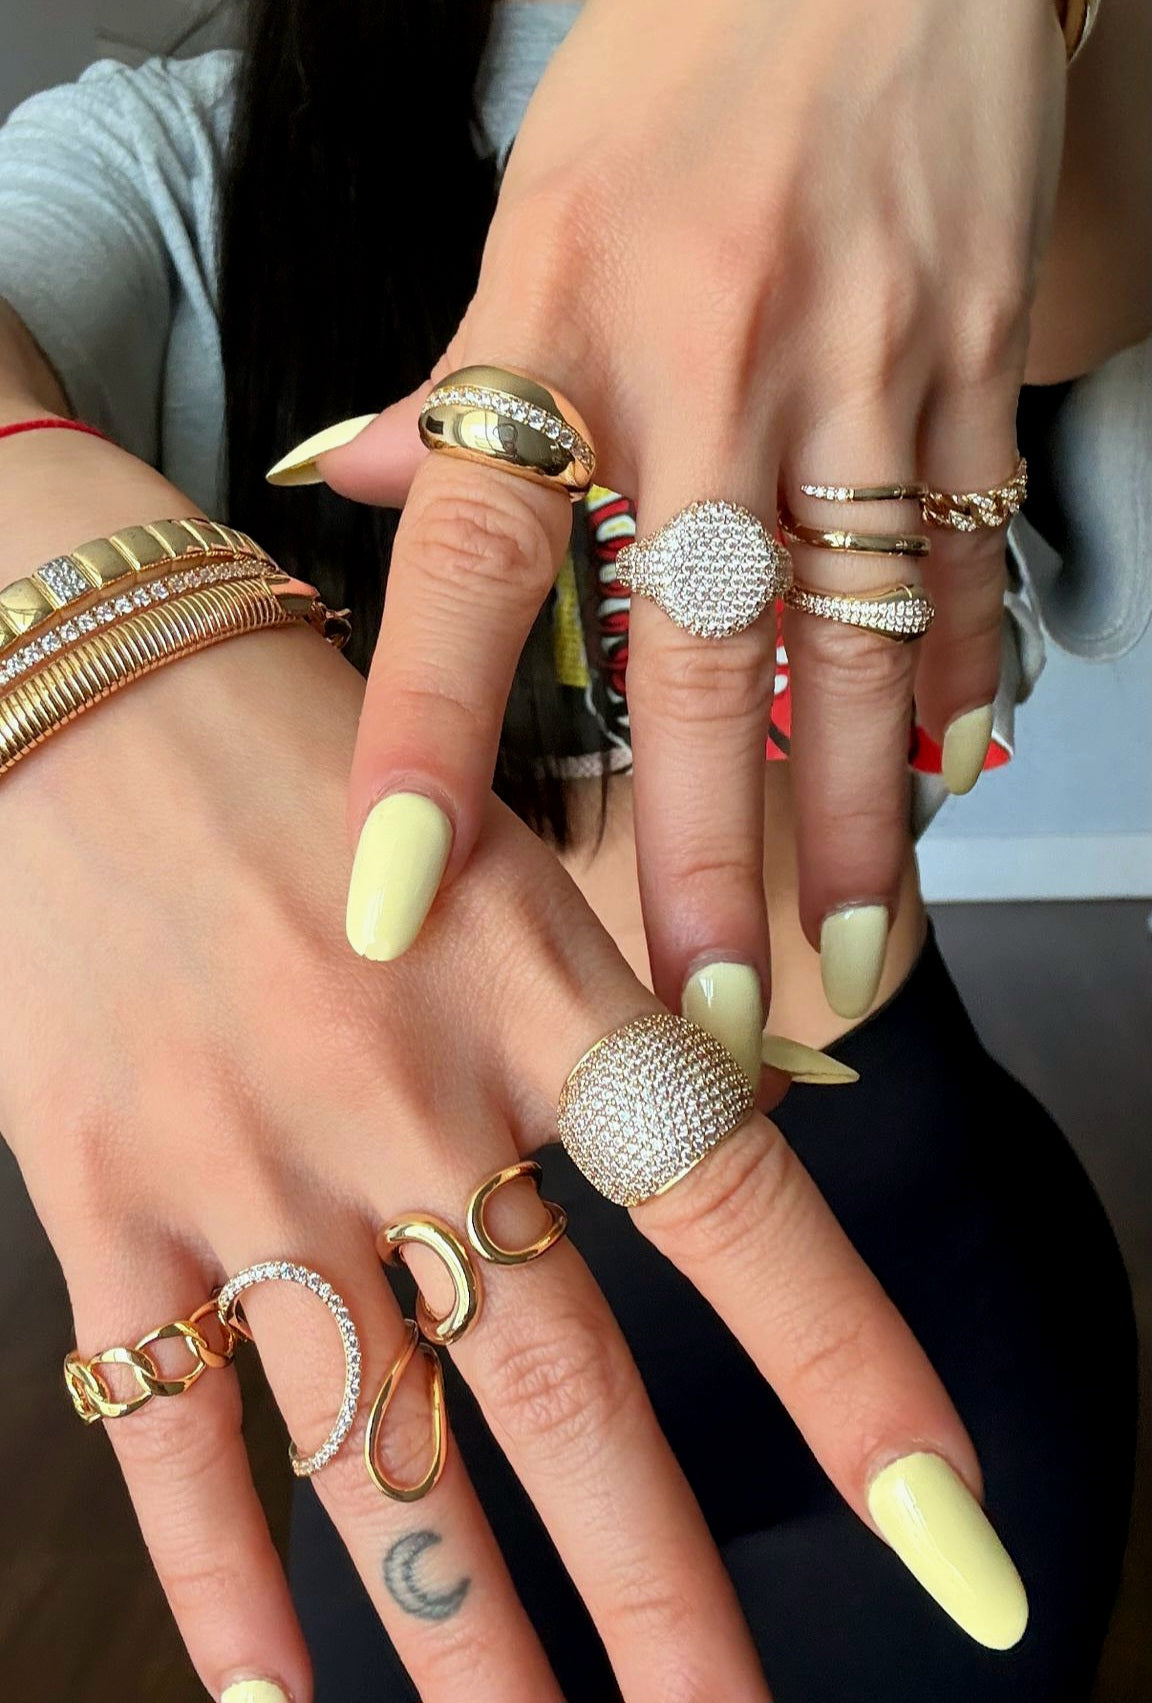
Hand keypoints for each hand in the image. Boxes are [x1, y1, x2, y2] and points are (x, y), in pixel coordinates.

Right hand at [0, 627, 1014, 1701]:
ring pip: (381, 1450)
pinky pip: (169, 1428)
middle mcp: (401, 1093)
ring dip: (466, 1637)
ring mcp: (245, 1162)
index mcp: (528, 983)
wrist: (72, 670)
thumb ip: (586, 1015)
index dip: (851, 1373)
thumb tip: (707, 1149)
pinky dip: (222, 1576)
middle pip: (565, 1387)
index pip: (727, 1206)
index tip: (952, 1526)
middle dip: (665, 1596)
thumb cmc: (301, 738)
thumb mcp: (489, 839)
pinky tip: (272, 1696)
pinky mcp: (105, 1198)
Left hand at [279, 0, 1066, 1024]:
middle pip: (693, 659)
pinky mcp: (972, 369)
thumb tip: (360, 482)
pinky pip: (969, 560)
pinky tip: (944, 784)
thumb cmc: (688, 67)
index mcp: (563, 332)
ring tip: (842, 957)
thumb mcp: (537, 211)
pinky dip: (961, 684)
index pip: (471, 566)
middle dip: (698, 854)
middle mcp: (708, 370)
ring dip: (848, 817)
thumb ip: (461, 375)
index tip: (396, 895)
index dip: (427, 735)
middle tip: (688, 1015)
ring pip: (857, 642)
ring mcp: (858, 374)